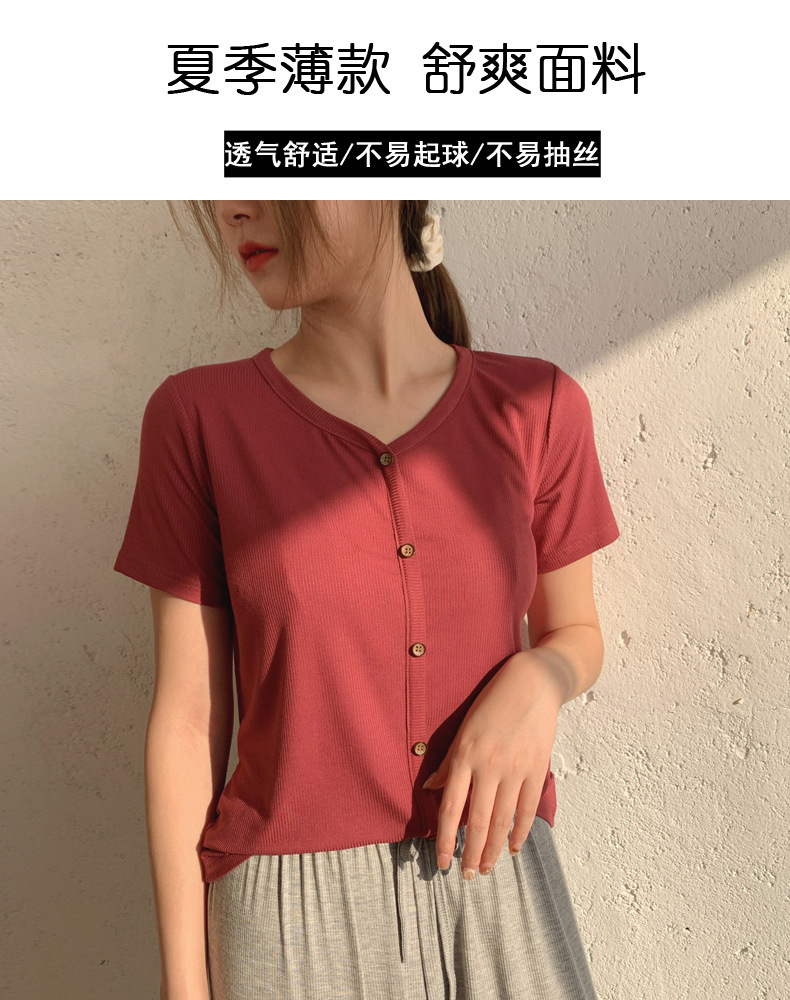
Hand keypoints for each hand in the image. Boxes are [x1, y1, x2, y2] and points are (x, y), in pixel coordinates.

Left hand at [422, 651, 565, 877]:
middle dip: (470, 853)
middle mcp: (489, 766)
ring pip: (502, 821)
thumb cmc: (493, 702)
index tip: (441, 862)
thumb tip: (431, 789)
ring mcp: (515, 769)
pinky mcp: (537, 769)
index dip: (445, 839)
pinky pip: (527, 808)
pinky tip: (511, 847)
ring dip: (493, 849)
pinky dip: (519, 832)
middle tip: (466, 876)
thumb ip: (449, 762)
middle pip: (477, 821)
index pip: (452, 808)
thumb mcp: (465, 729)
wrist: (533, 682)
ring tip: (485, 868)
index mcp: (466, 755)